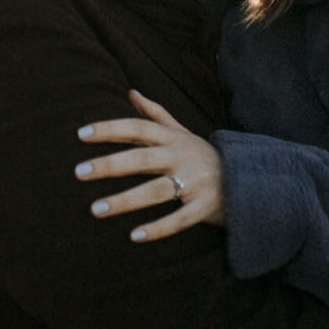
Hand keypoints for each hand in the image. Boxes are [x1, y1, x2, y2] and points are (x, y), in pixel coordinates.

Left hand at [76, 90, 225, 241]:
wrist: (249, 180)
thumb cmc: (203, 156)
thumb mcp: (182, 133)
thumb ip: (156, 114)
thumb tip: (131, 93)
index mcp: (173, 138)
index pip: (137, 127)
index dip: (110, 129)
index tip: (81, 134)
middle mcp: (182, 157)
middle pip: (142, 158)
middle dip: (110, 164)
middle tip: (79, 172)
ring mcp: (195, 182)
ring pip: (156, 191)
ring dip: (125, 201)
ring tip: (95, 209)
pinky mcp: (205, 207)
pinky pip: (179, 219)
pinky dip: (158, 228)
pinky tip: (134, 236)